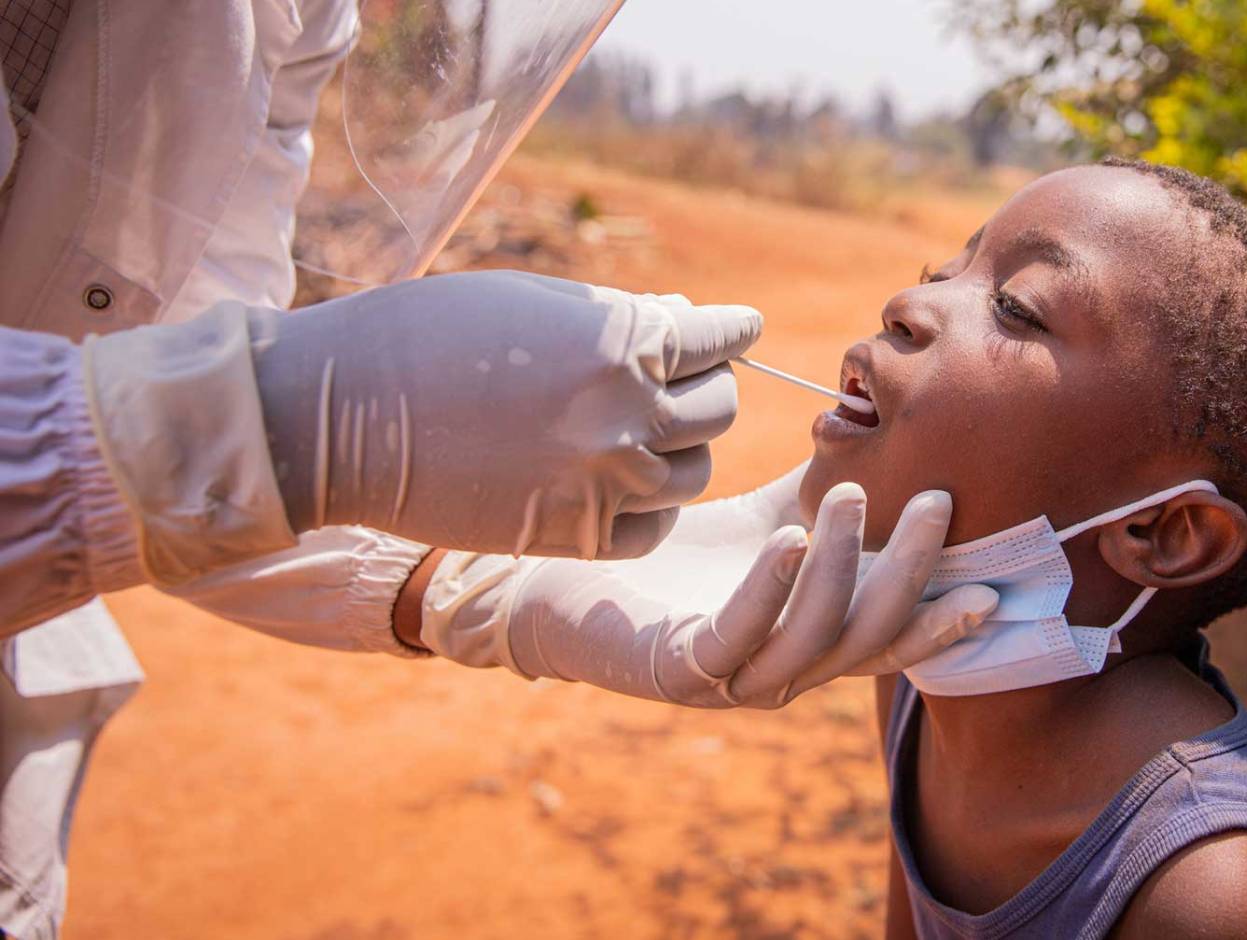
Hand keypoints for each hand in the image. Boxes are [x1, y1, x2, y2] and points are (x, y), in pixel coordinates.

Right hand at [253, 272, 760, 557]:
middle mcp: (626, 419)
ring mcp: (604, 486)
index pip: (719, 339)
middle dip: (707, 385)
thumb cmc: (432, 333)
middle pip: (720, 408)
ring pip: (695, 472)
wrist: (340, 416)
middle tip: (684, 377)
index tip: (737, 328)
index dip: (731, 330)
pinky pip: (653, 528)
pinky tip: (623, 481)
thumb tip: (686, 321)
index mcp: (623, 346)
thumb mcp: (538, 300)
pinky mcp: (574, 538)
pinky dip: (648, 506)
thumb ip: (623, 318)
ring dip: (679, 447)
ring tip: (644, 428)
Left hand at [419, 480, 998, 706]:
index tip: (992, 587)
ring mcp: (733, 677)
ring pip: (810, 638)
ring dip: (839, 568)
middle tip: (932, 501)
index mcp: (811, 638)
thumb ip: (820, 491)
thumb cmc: (674, 554)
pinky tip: (785, 539)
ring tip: (844, 497)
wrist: (568, 587)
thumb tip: (877, 429)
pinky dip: (768, 590)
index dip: (942, 622)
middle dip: (908, 572)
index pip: (891, 638)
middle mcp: (783, 671)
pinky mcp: (679, 669)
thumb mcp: (762, 517)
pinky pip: (736, 637)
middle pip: (867, 635)